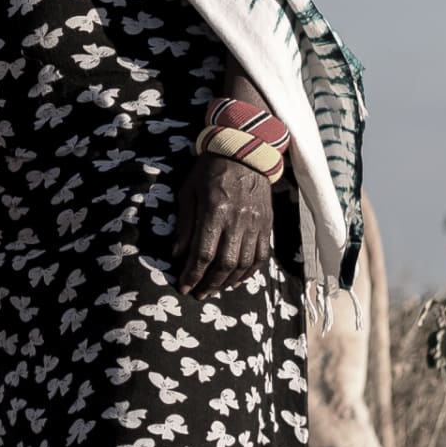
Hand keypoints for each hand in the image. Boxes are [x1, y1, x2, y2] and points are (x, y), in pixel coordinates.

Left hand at [170, 152, 273, 299]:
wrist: (245, 151)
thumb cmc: (209, 170)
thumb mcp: (189, 192)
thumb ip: (185, 225)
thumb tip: (178, 255)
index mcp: (215, 211)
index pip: (203, 253)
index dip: (192, 274)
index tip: (184, 286)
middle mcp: (238, 220)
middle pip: (225, 263)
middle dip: (210, 283)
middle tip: (198, 294)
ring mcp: (256, 223)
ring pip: (244, 263)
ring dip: (229, 281)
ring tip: (215, 290)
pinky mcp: (267, 224)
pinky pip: (261, 255)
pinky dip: (250, 272)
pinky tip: (237, 279)